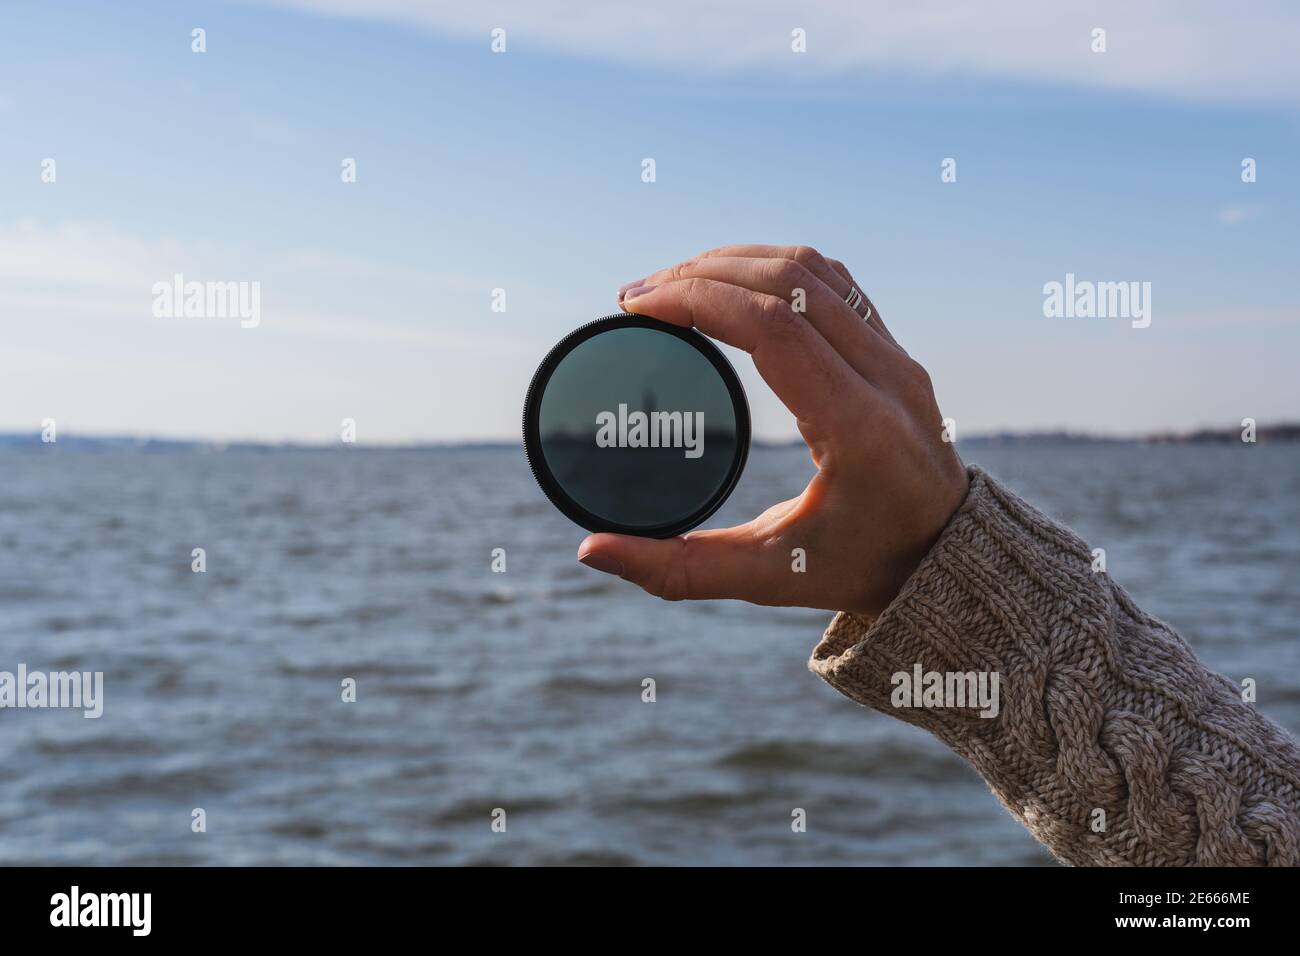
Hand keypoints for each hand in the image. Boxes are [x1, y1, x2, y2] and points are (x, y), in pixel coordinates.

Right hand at [577, 244, 969, 616]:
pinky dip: (770, 268)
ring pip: (810, 269)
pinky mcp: (893, 349)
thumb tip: (593, 552)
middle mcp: (886, 376)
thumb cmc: (864, 568)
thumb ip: (678, 570)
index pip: (774, 325)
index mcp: (859, 427)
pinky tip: (726, 283)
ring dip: (734, 262)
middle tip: (635, 297)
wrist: (950, 559)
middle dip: (700, 274)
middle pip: (787, 281)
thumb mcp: (768, 577)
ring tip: (671, 284)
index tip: (635, 307)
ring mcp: (896, 355)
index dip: (697, 299)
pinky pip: (832, 281)